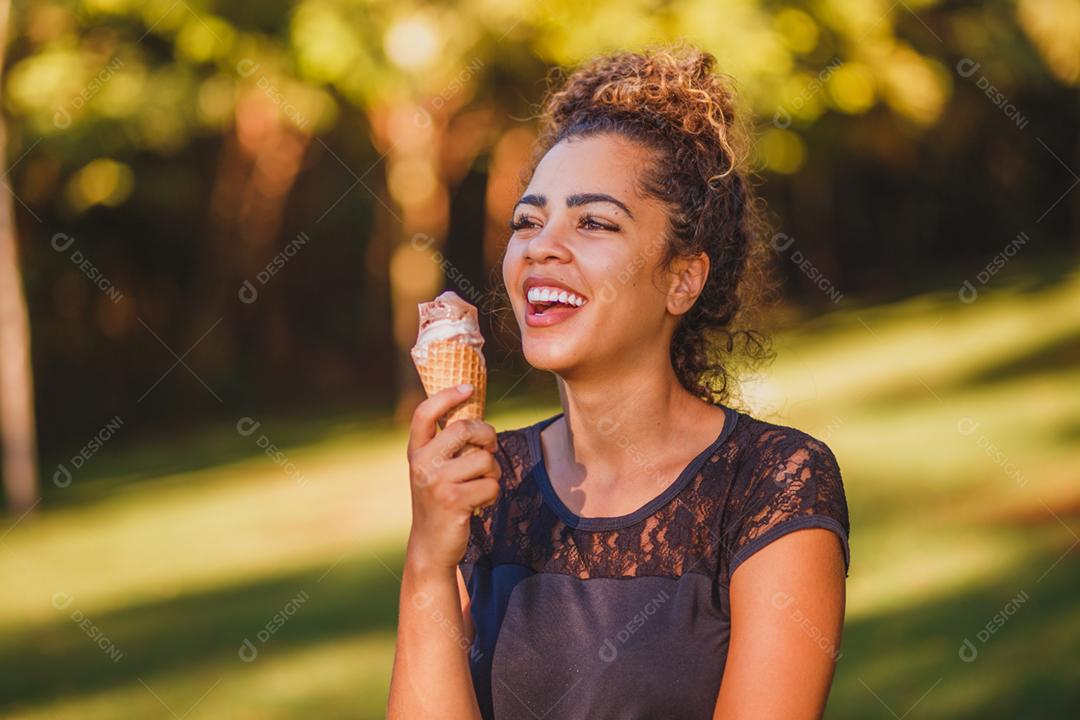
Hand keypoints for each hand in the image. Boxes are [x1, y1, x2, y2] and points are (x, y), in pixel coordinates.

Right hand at [406, 384, 500, 570]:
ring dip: (492, 471)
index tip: (468, 388)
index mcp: (416, 452)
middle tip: (490, 446)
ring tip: (480, 485)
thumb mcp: (434, 470)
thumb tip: (474, 417)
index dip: (447, 395)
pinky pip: (491, 484)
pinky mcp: (454, 501)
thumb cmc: (439, 501)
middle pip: (464, 428)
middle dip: (487, 434)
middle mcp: (422, 464)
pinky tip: (480, 503)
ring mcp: (436, 482)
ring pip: (484, 459)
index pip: (424, 413)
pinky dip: (492, 493)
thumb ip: (446, 446)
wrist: (430, 546)